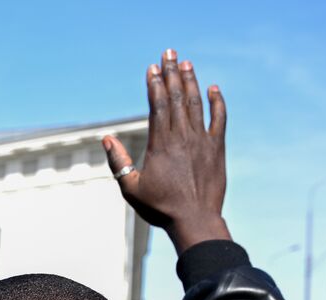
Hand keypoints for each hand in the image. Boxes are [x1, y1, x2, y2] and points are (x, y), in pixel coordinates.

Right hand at [104, 49, 230, 253]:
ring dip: (190, 81)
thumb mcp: (130, 188)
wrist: (195, 220)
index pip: (157, 105)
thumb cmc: (160, 208)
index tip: (151, 68)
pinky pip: (219, 118)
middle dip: (171, 73)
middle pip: (175, 97)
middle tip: (169, 53)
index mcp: (160, 144)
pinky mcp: (216, 148)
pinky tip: (214, 88)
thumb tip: (106, 139)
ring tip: (186, 63)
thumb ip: (117, 162)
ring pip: (196, 103)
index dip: (154, 84)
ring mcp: (201, 140)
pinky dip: (217, 102)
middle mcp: (182, 137)